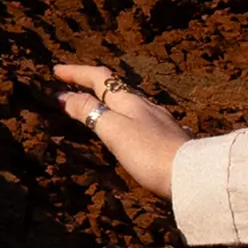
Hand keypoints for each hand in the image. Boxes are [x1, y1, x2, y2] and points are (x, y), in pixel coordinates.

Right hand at [53, 60, 190, 200]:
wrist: (192, 176)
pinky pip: (140, 119)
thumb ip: (90, 111)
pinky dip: (123, 116)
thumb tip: (65, 96)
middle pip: (115, 88)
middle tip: (71, 84)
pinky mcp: (168, 139)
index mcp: (130, 101)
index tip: (55, 70)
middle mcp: (146, 106)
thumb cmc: (150, 153)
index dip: (75, 73)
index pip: (99, 78)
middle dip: (90, 84)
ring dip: (107, 100)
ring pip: (129, 103)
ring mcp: (160, 122)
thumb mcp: (114, 130)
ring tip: (95, 105)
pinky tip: (128, 127)